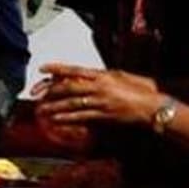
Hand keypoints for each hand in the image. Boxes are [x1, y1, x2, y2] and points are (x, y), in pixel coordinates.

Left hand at [36, 64, 160, 125]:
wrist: (152, 106)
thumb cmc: (139, 90)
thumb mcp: (120, 76)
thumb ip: (102, 75)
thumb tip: (87, 75)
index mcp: (102, 75)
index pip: (75, 69)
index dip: (57, 68)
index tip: (43, 68)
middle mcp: (99, 87)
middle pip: (69, 87)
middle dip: (50, 91)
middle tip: (36, 94)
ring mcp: (101, 101)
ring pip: (72, 103)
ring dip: (55, 107)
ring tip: (41, 110)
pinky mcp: (104, 115)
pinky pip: (81, 116)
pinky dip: (67, 118)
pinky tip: (57, 119)